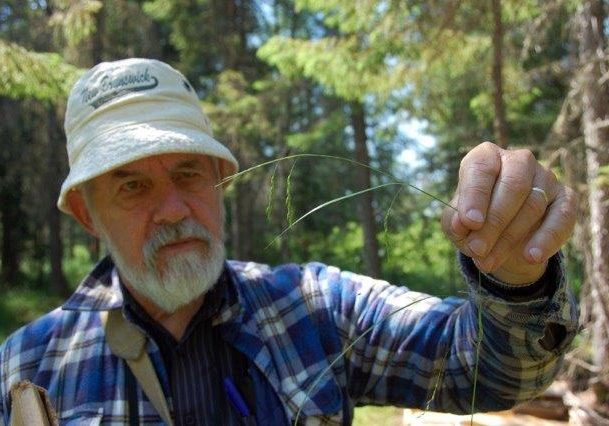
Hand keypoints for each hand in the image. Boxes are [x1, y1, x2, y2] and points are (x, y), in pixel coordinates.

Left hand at [441, 142, 576, 284]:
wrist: (502, 241)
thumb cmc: (474, 222)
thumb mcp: (456, 224)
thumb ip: (455, 221)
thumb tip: (461, 223)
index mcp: (486, 157)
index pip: (482, 167)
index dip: (475, 195)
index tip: (469, 222)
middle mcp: (518, 161)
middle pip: (513, 186)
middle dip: (494, 222)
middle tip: (477, 249)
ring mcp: (545, 177)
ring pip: (533, 205)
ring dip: (509, 238)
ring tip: (488, 261)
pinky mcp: (566, 198)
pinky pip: (562, 217)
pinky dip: (546, 239)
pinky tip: (531, 256)